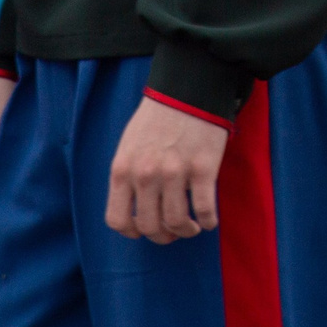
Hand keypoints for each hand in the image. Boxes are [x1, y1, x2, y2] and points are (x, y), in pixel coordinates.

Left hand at [105, 97, 230, 243]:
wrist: (188, 89)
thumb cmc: (157, 117)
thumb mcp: (129, 145)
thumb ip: (128, 175)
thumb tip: (135, 208)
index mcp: (123, 169)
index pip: (118, 220)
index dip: (132, 232)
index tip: (144, 230)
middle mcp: (145, 175)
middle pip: (150, 226)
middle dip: (162, 236)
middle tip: (173, 232)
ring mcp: (174, 173)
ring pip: (177, 223)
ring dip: (186, 231)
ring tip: (192, 227)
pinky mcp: (202, 169)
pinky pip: (204, 210)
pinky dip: (208, 221)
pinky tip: (209, 219)